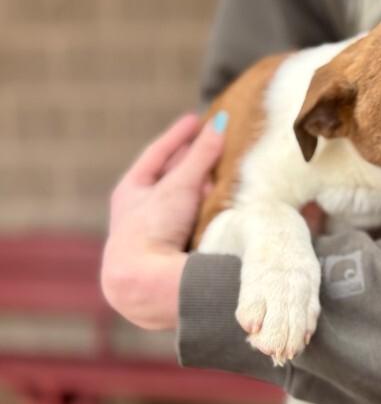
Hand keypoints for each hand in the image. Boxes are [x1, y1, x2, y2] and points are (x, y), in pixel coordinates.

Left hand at [101, 112, 226, 329]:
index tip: (196, 119)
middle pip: (173, 176)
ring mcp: (158, 231)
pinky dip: (211, 208)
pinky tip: (227, 203)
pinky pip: (197, 219)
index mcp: (131, 190)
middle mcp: (141, 210)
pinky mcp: (176, 251)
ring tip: (228, 172)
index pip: (157, 153)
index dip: (179, 136)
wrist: (147, 283)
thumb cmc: (153, 228)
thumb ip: (201, 155)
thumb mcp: (178, 185)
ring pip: (187, 199)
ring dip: (207, 186)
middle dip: (196, 160)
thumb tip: (221, 122)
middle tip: (219, 143)